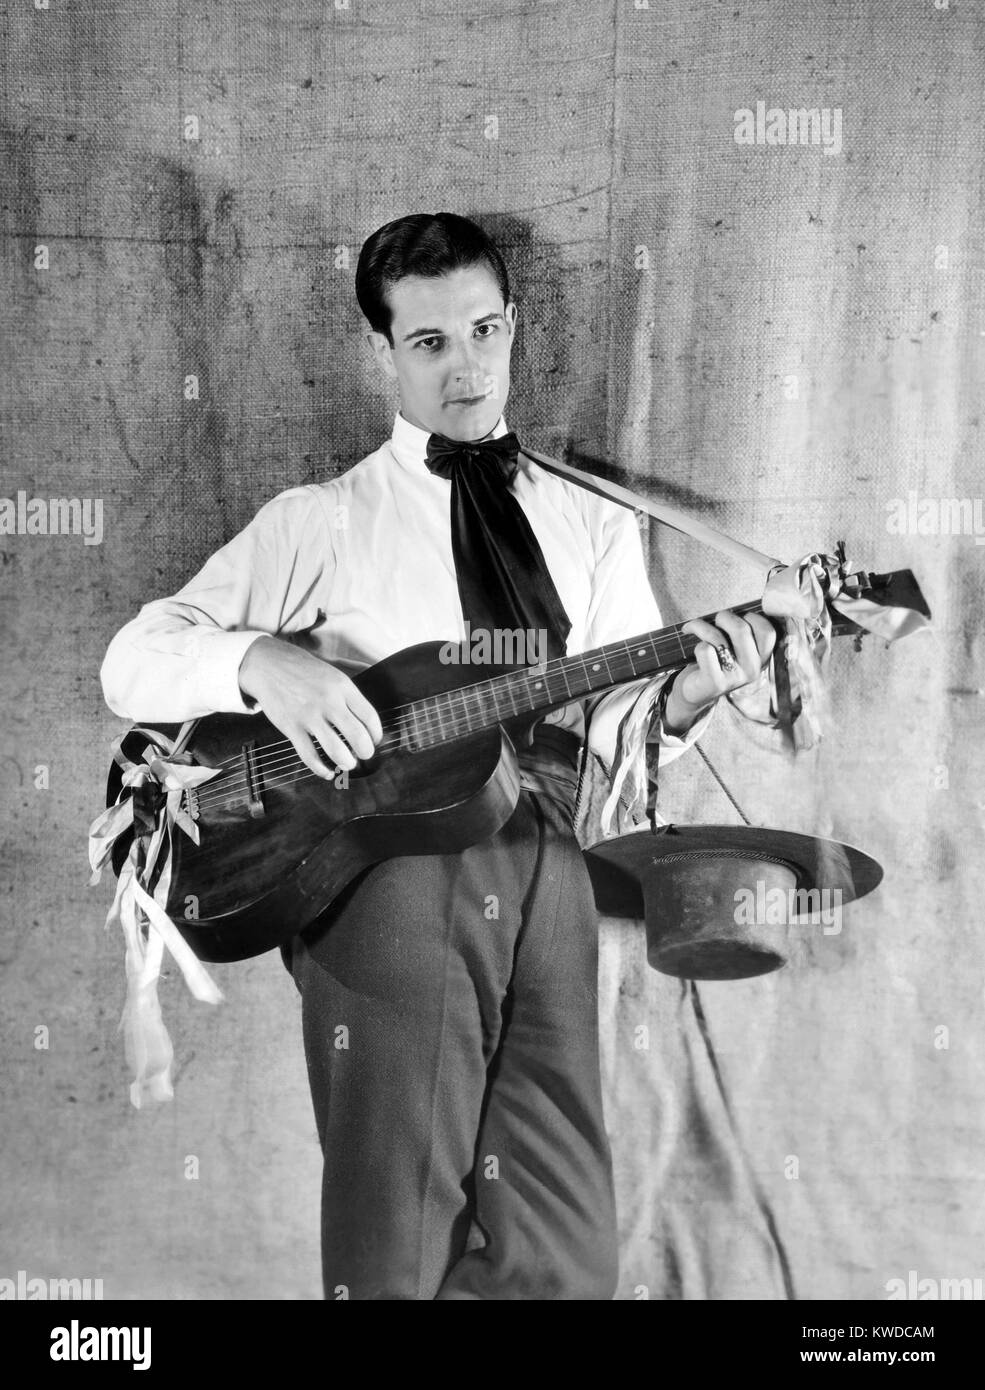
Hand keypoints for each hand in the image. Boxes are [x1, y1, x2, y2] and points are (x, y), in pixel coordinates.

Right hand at [238, 637, 382, 778]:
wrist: (267, 665)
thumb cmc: (302, 668)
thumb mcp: (332, 668)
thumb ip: (352, 675)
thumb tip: (371, 675)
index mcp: (342, 687)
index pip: (369, 717)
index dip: (376, 734)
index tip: (375, 740)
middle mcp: (329, 702)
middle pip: (358, 736)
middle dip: (366, 752)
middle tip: (364, 754)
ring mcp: (309, 716)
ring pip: (337, 750)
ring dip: (347, 762)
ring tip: (348, 763)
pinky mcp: (291, 727)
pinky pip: (310, 756)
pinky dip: (321, 769)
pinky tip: (327, 772)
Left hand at [663, 610, 775, 735]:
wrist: (696, 692)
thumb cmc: (716, 659)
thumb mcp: (734, 646)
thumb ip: (742, 629)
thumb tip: (743, 605)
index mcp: (762, 658)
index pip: (768, 631)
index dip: (751, 617)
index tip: (739, 617)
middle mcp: (753, 669)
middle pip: (741, 629)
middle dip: (724, 616)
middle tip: (715, 620)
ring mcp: (735, 678)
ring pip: (718, 638)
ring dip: (701, 626)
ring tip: (694, 627)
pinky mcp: (715, 683)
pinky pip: (704, 650)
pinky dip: (696, 644)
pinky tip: (694, 648)